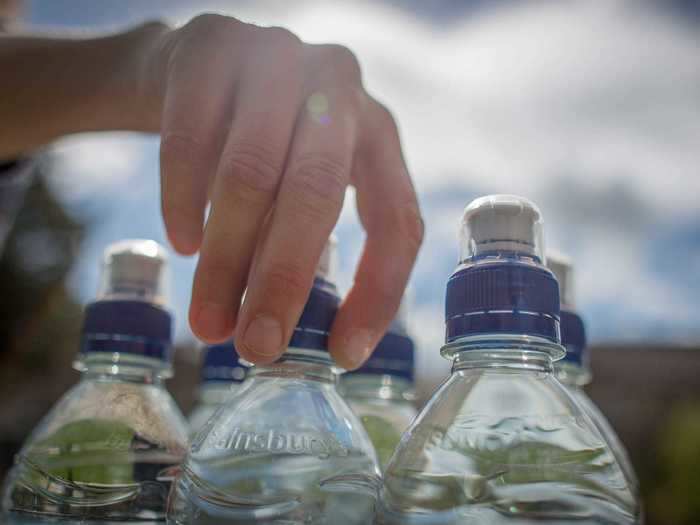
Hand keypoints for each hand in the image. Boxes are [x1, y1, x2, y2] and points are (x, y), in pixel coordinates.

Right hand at [138, 15, 422, 367]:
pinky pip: (191, 139)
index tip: (341, 355)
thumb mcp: (297, 190)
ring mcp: (276, 57)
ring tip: (208, 320)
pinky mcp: (211, 45)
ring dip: (226, 258)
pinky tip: (183, 244)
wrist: (194, 72)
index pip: (397, 219)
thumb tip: (279, 338)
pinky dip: (183, 201)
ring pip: (250, 172)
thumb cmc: (258, 149)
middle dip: (283, 281)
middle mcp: (338, 88)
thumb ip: (299, 246)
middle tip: (255, 348)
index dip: (378, 291)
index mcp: (376, 133)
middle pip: (316, 193)